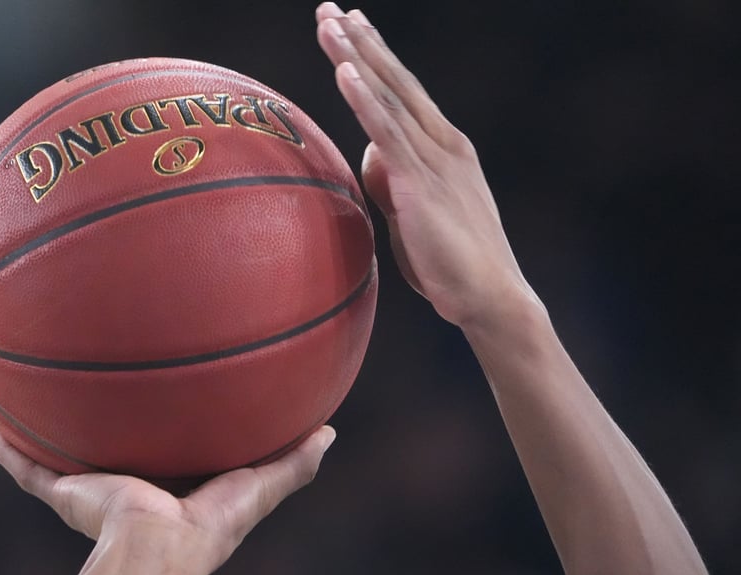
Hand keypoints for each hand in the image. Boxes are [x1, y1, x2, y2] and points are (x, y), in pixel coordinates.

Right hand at [0, 425, 335, 574]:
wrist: (156, 550)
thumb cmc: (207, 528)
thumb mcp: (255, 488)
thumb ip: (291, 467)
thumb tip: (331, 434)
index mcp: (165, 489)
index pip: (162, 456)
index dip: (162, 435)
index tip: (159, 408)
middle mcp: (124, 488)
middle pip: (108, 453)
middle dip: (101, 431)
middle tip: (98, 393)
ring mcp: (91, 490)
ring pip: (61, 460)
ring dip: (46, 435)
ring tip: (33, 398)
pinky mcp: (66, 493)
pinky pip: (28, 471)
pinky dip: (8, 452)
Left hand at [316, 3, 541, 326]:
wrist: (490, 298)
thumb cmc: (452, 261)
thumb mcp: (416, 211)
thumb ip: (394, 178)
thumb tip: (371, 155)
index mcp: (446, 147)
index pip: (405, 92)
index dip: (376, 57)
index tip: (351, 24)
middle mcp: (443, 144)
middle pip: (394, 82)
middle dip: (360, 42)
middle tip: (330, 8)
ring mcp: (434, 161)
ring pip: (388, 99)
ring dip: (356, 58)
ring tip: (330, 24)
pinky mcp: (420, 185)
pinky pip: (387, 134)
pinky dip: (365, 101)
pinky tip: (345, 72)